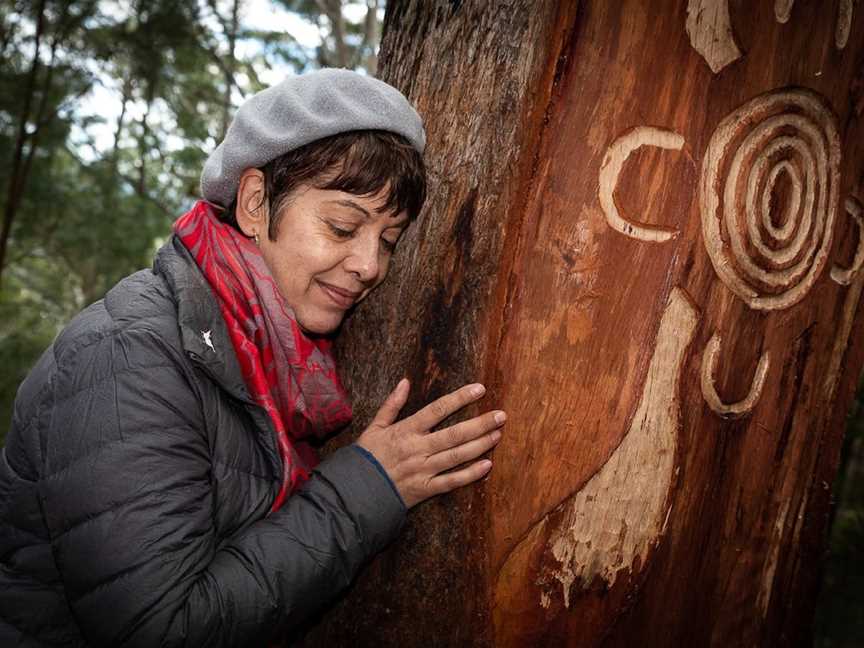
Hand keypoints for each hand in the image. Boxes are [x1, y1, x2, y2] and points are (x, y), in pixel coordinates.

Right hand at [355, 379, 504, 508]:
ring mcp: (423, 470)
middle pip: (455, 434)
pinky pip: (451, 482)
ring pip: (457, 456)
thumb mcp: (374, 426)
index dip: (460, 398)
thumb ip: (391, 404)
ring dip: (480, 445)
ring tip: (498, 434)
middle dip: (480, 423)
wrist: (355, 491)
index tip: (480, 389)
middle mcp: (418, 448)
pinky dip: (470, 474)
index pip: (438, 409)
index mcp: (406, 430)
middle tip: (501, 415)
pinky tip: (487, 465)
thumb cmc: (365, 456)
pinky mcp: (425, 489)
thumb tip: (405, 381)